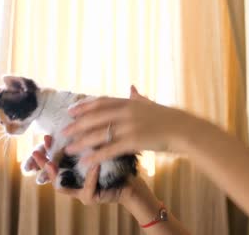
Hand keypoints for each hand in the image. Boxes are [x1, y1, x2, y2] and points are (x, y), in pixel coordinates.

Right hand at [31, 135, 125, 204]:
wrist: (130, 182)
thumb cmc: (116, 164)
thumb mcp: (100, 150)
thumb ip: (88, 142)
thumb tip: (78, 120)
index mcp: (72, 169)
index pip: (54, 159)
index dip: (47, 150)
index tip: (46, 137)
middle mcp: (72, 182)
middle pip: (52, 173)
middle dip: (43, 162)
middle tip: (37, 152)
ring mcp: (78, 191)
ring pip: (61, 185)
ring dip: (55, 173)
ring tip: (51, 163)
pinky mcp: (89, 198)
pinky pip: (86, 188)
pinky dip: (90, 176)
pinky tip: (93, 165)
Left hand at [63, 85, 193, 165]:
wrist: (185, 130)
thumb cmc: (171, 119)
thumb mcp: (152, 105)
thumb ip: (139, 98)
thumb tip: (131, 88)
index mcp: (131, 102)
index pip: (102, 102)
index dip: (85, 106)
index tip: (72, 110)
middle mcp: (127, 112)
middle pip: (96, 117)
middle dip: (77, 124)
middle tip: (64, 131)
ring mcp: (130, 126)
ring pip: (99, 133)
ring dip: (82, 141)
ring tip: (70, 148)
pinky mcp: (134, 141)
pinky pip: (110, 149)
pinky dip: (96, 155)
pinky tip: (86, 161)